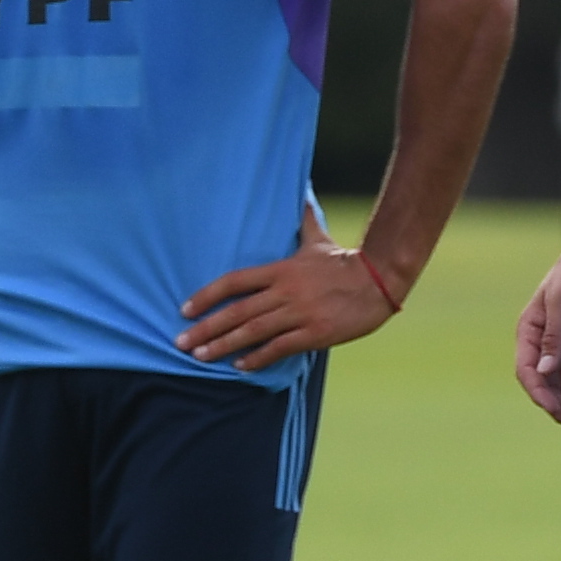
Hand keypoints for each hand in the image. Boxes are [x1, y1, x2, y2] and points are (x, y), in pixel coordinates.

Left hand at [182, 239, 394, 368]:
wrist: (379, 281)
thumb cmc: (344, 261)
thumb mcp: (318, 238)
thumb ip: (302, 221)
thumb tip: (300, 193)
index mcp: (280, 269)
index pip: (234, 281)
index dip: (207, 296)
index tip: (185, 310)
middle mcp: (285, 292)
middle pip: (237, 311)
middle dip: (206, 328)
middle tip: (181, 343)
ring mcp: (299, 314)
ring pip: (253, 332)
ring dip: (224, 345)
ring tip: (201, 357)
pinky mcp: (315, 334)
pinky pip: (279, 348)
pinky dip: (257, 358)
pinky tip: (239, 367)